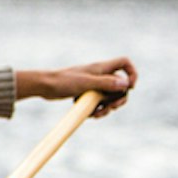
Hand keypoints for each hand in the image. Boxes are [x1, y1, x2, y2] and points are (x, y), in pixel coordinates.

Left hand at [22, 55, 136, 113]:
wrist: (46, 86)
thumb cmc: (64, 81)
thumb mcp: (86, 83)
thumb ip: (106, 83)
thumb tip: (125, 84)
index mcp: (102, 68)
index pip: (125, 63)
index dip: (132, 73)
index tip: (130, 87)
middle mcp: (100, 75)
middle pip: (120, 85)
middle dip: (119, 98)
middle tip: (111, 108)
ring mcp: (94, 85)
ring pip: (110, 97)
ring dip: (107, 107)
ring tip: (97, 114)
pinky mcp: (87, 93)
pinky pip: (99, 103)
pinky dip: (98, 110)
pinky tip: (90, 114)